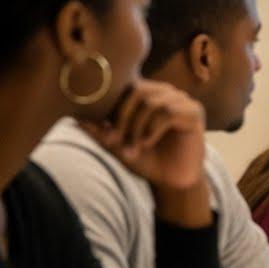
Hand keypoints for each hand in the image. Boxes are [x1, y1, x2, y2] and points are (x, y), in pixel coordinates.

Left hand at [81, 80, 208, 226]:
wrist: (172, 181)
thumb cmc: (147, 160)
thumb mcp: (118, 145)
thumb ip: (99, 132)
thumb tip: (73, 118)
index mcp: (149, 94)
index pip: (127, 86)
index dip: (113, 107)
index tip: (105, 133)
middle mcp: (167, 93)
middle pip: (139, 90)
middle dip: (123, 117)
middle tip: (116, 141)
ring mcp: (182, 101)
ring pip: (153, 102)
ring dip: (137, 127)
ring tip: (134, 147)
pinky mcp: (194, 114)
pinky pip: (169, 113)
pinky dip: (153, 130)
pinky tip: (148, 144)